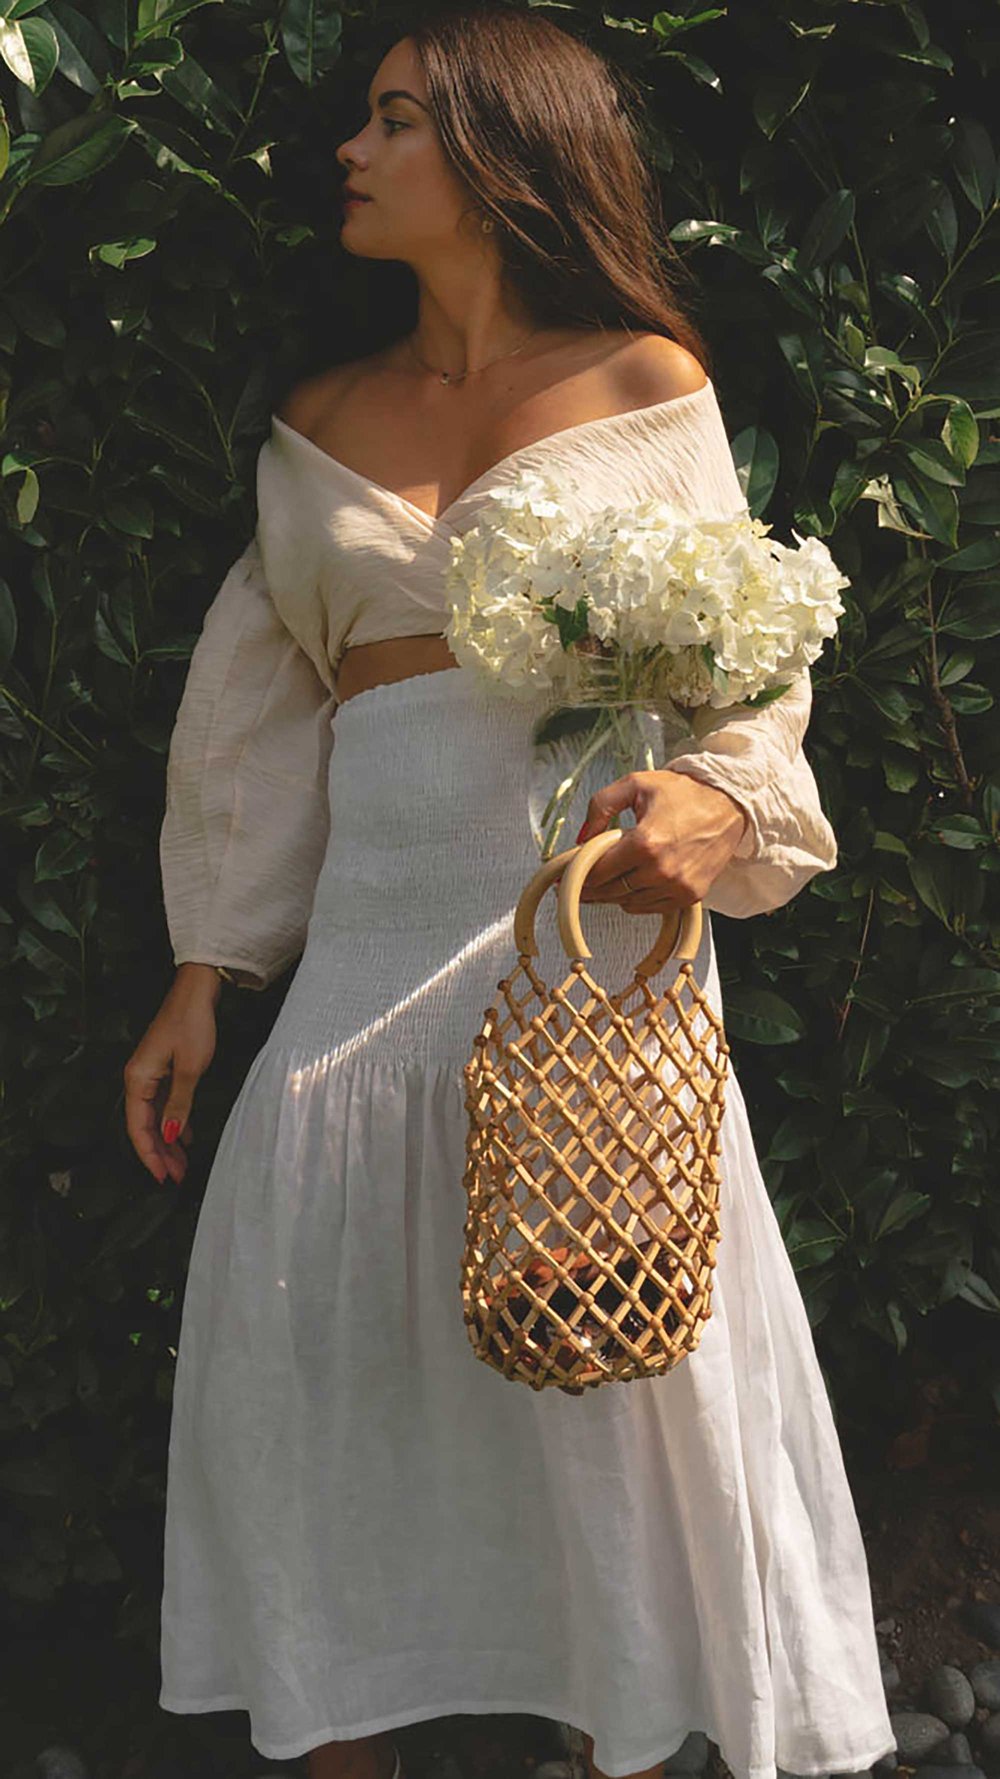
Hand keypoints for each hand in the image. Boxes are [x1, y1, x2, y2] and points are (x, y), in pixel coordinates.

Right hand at [122, 966, 220, 1186]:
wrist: (197, 990)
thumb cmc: (192, 1025)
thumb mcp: (190, 1069)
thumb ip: (179, 1105)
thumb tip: (171, 1136)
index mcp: (137, 1080)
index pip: (138, 1128)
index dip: (150, 1155)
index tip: (162, 1178)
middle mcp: (139, 1078)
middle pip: (144, 1125)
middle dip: (160, 1153)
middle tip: (177, 1177)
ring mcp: (151, 1073)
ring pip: (155, 1116)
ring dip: (168, 1140)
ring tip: (182, 1164)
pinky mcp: (164, 1068)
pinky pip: (165, 1103)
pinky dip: (175, 1121)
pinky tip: (187, 1136)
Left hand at [567, 769, 749, 911]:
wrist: (729, 803)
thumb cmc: (685, 792)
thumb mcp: (635, 784)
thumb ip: (600, 806)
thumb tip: (581, 837)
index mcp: (645, 843)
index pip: (598, 871)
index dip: (575, 876)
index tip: (562, 878)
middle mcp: (662, 870)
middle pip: (610, 891)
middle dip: (589, 888)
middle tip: (575, 884)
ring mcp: (678, 886)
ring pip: (628, 902)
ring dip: (612, 894)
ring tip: (604, 881)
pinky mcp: (690, 896)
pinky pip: (650, 908)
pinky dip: (635, 900)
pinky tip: (631, 884)